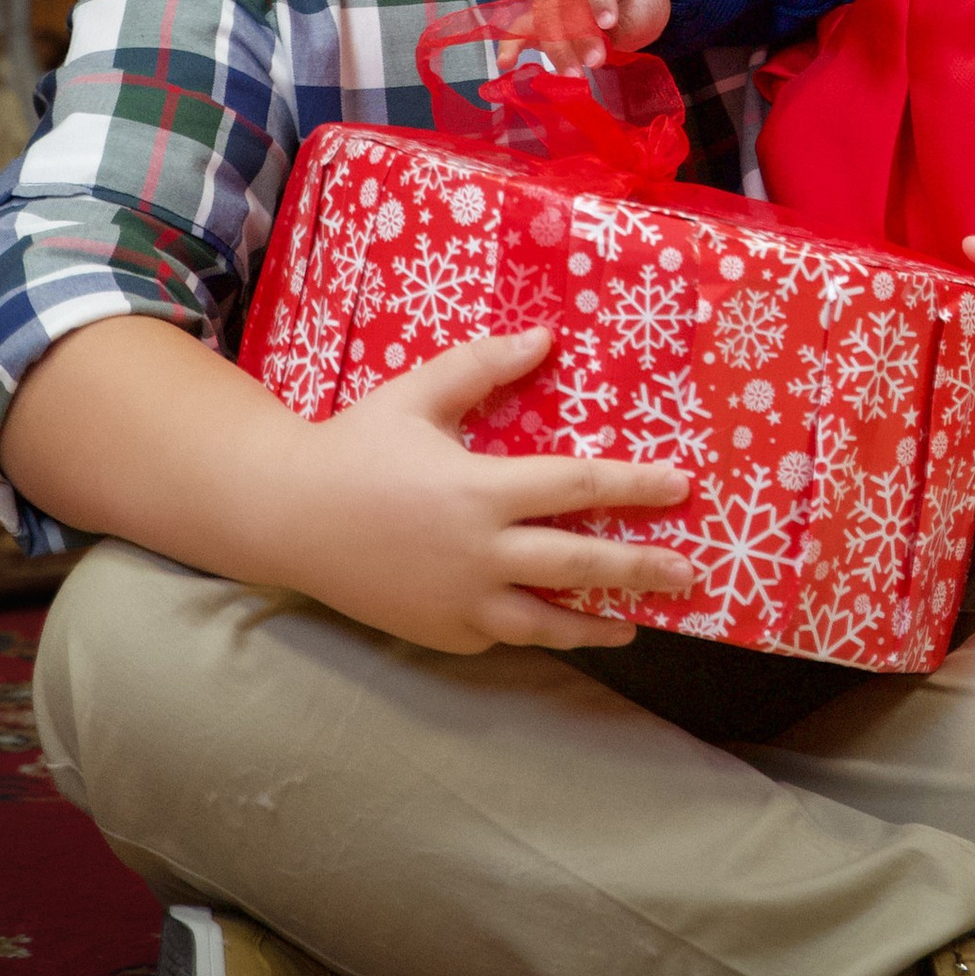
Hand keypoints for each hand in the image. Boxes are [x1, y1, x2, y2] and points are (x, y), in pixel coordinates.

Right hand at [278, 328, 696, 652]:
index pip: (578, 487)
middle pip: (579, 564)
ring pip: (545, 623)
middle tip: (687, 572)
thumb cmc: (356, 446)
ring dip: (595, 624)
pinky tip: (554, 625)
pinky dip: (532, 632)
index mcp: (482, 490)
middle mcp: (480, 554)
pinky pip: (498, 636)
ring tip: (635, 626)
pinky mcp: (439, 632)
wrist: (287, 516)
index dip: (634, 486)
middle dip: (640, 568)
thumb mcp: (418, 393)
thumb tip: (547, 339)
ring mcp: (459, 602)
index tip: (680, 488)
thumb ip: (484, 366)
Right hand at [525, 0, 669, 67]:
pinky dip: (512, 45)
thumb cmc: (637, 0)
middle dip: (579, 36)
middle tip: (596, 60)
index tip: (609, 22)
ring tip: (569, 73)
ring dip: (555, 49)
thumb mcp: (645, 7)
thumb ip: (622, 23)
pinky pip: (522, 28)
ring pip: (545, 19)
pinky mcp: (542, 19)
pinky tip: (506, 63)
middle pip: (566, 5)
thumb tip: (599, 45)